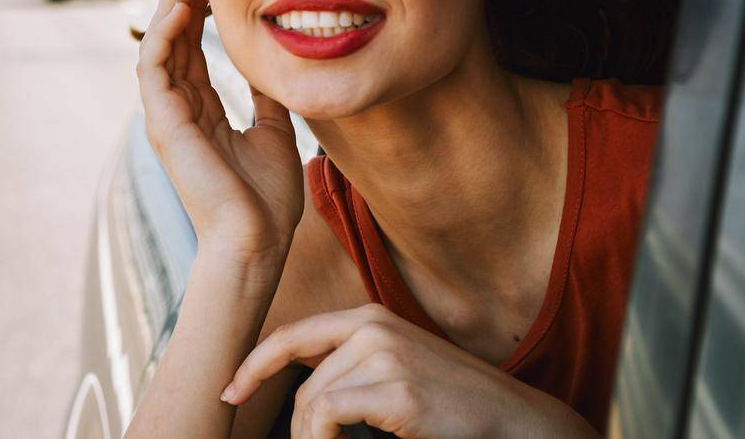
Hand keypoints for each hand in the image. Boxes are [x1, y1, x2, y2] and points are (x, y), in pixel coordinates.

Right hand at [136, 0, 303, 258]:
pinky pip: (154, 67)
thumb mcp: (275, 133)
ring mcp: (166, 114)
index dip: (198, 3)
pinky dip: (165, 32)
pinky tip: (182, 4)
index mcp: (199, 108)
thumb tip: (276, 67)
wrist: (257, 244)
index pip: (191, 42)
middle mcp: (177, 106)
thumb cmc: (266, 201)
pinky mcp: (163, 123)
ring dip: (171, 0)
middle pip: (170, 33)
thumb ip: (267, 99)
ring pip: (159, 40)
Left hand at [222, 304, 598, 437]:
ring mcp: (385, 355)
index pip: (292, 336)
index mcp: (367, 318)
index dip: (254, 365)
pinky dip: (324, 438)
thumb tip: (302, 393)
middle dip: (295, 425)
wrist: (516, 420)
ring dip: (313, 438)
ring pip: (313, 403)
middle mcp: (371, 327)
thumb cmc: (452, 403)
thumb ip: (349, 367)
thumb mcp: (394, 369)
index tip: (229, 391)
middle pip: (303, 382)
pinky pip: (330, 415)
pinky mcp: (397, 391)